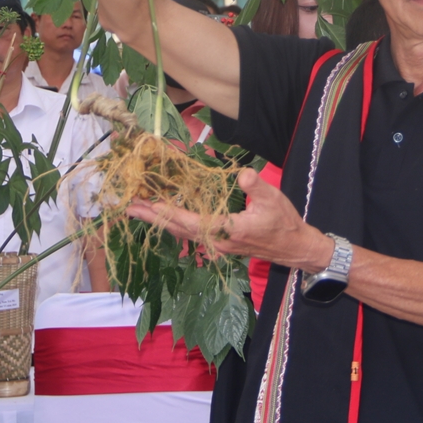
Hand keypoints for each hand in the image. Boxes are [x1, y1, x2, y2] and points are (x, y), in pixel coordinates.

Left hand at [126, 169, 334, 271]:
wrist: (294, 247)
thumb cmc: (284, 223)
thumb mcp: (274, 199)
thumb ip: (257, 186)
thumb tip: (242, 174)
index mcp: (227, 231)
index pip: (190, 222)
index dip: (167, 212)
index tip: (146, 204)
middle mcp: (216, 242)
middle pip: (178, 229)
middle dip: (153, 217)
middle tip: (128, 206)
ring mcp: (217, 245)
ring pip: (182, 233)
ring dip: (160, 221)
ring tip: (138, 210)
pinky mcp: (219, 243)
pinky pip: (190, 234)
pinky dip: (174, 224)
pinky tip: (164, 217)